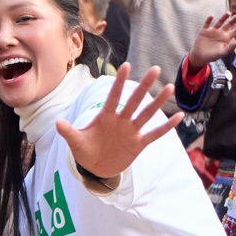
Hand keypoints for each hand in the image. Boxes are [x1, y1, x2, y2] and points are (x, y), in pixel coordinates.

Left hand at [56, 66, 184, 183]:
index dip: (119, 83)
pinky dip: (166, 127)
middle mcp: (121, 121)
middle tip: (155, 69)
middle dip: (144, 86)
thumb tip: (57, 123)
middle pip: (134, 101)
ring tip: (169, 87)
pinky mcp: (138, 144)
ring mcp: (131, 132)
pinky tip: (179, 117)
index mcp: (105, 117)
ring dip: (157, 102)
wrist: (95, 168)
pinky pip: (154, 134)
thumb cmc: (85, 151)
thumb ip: (69, 132)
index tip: (126, 66)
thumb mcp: (76, 142)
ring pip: (147, 114)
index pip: (113, 97)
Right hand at [188, 11, 235, 71]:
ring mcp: (213, 31)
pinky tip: (212, 16)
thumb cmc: (212, 56)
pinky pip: (207, 23)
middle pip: (228, 24)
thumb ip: (230, 48)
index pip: (234, 32)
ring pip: (219, 22)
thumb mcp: (222, 53)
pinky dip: (209, 20)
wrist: (200, 56)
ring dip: (223, 17)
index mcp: (226, 38)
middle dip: (233, 20)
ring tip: (228, 13)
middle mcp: (220, 33)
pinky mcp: (205, 30)